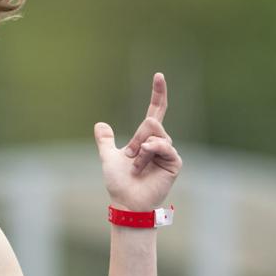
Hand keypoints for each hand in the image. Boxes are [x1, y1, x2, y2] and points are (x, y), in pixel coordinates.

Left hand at [93, 73, 181, 211]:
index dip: (158, 94)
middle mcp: (161, 142)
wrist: (125, 200)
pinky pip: (163, 146)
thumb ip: (105, 141)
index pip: (156, 111)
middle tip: (131, 157)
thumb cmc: (119, 182)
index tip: (158, 75)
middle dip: (136, 138)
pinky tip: (142, 164)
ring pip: (155, 133)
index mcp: (147, 139)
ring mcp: (169, 152)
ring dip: (140, 149)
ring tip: (136, 165)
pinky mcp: (174, 162)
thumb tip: (100, 124)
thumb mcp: (108, 157)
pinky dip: (148, 153)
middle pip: (150, 122)